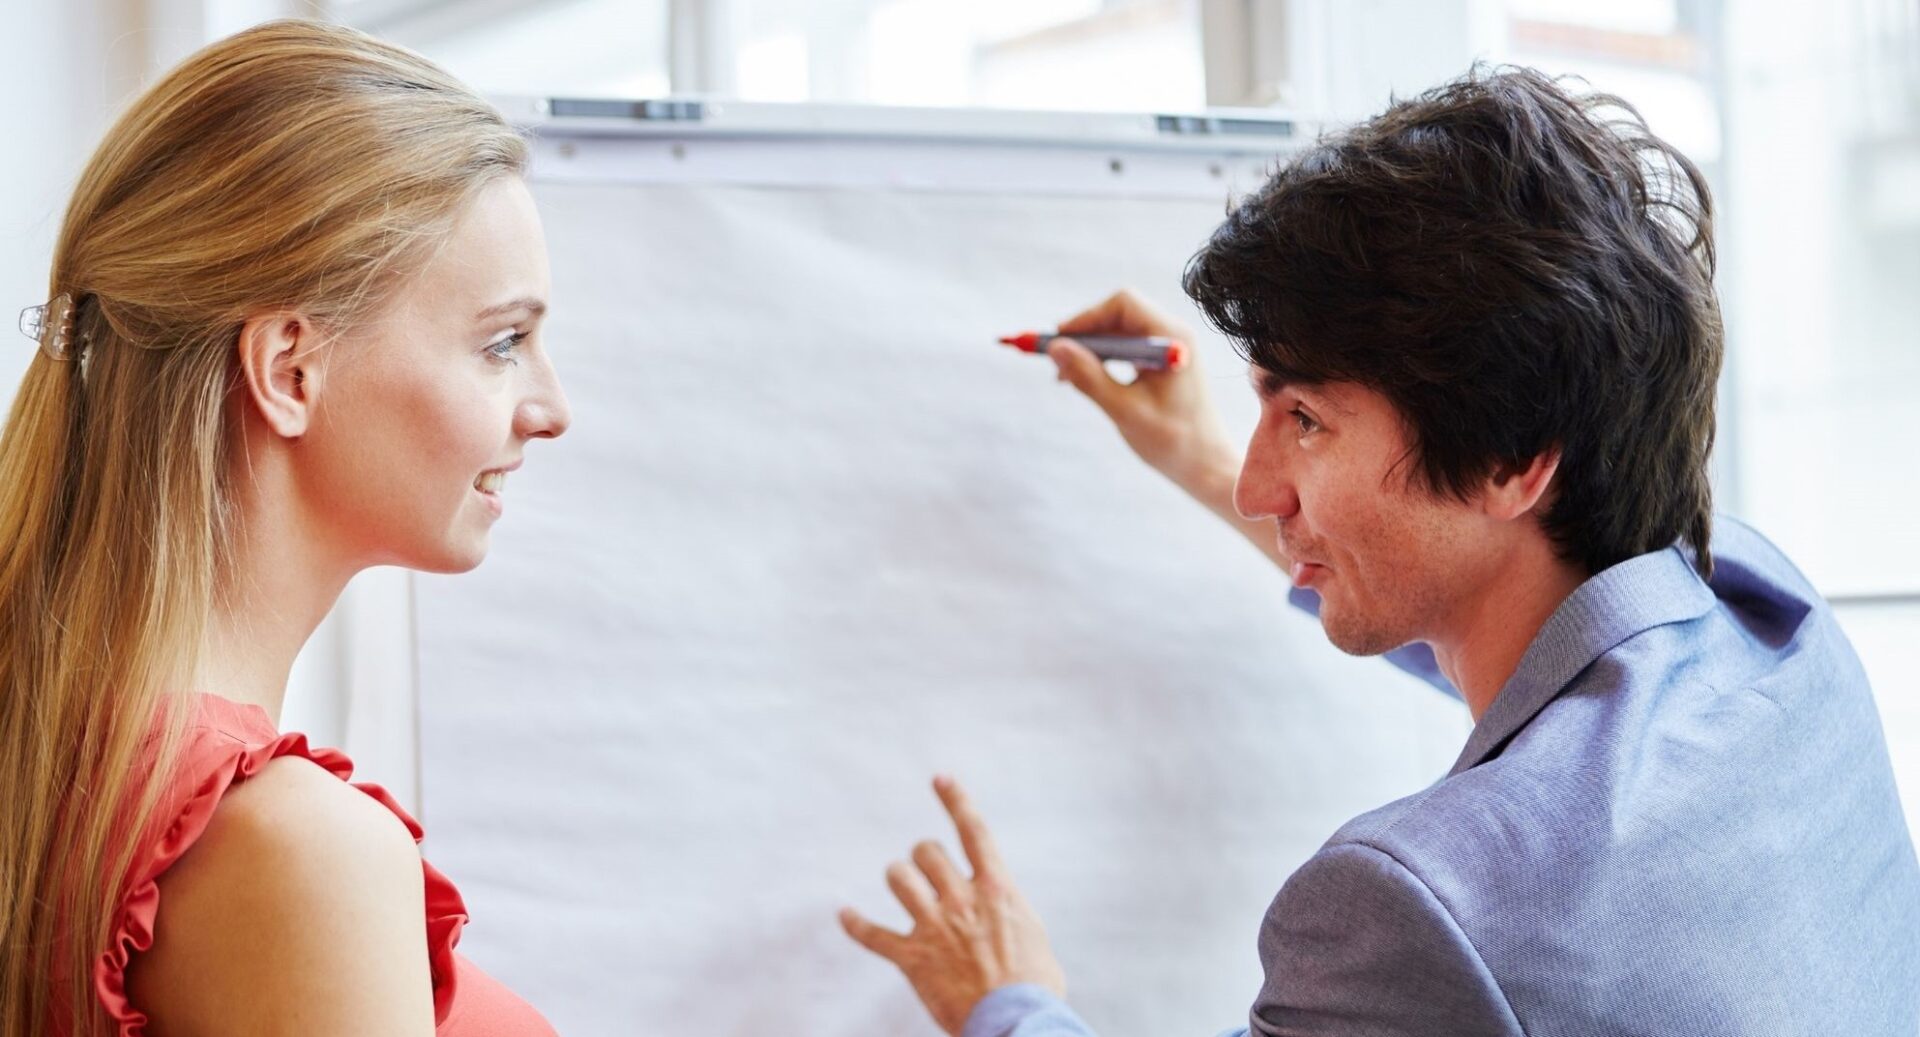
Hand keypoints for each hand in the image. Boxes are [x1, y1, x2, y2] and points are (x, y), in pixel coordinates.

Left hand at [840, 776, 1066, 1035]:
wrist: (1018, 1022)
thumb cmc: (1035, 986)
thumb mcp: (1031, 934)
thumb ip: (1007, 910)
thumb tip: (999, 905)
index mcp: (997, 889)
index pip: (973, 831)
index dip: (955, 800)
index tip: (939, 778)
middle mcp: (962, 900)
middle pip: (927, 853)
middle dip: (923, 857)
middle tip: (929, 872)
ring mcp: (935, 928)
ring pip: (899, 878)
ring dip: (899, 878)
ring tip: (905, 888)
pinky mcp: (913, 959)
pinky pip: (873, 935)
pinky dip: (855, 924)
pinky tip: (844, 915)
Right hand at [1050, 289, 1239, 497]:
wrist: (1205, 466)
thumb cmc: (1172, 441)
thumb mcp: (1124, 410)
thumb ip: (1089, 377)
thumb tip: (1055, 348)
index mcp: (1172, 339)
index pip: (1123, 305)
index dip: (1086, 317)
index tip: (1059, 340)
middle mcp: (1173, 335)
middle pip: (1118, 315)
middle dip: (1084, 334)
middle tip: (1055, 360)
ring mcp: (1168, 348)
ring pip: (1118, 331)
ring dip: (1090, 349)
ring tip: (1063, 375)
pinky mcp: (1162, 363)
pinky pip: (1126, 348)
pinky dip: (1102, 359)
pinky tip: (1082, 379)